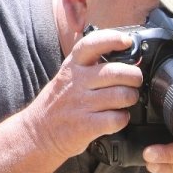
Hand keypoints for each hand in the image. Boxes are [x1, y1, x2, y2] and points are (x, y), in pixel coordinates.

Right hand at [22, 29, 143, 159]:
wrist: (37, 133)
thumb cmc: (58, 104)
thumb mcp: (66, 77)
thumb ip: (88, 66)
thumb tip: (122, 57)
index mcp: (72, 67)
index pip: (92, 44)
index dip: (113, 39)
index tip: (127, 41)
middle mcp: (76, 82)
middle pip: (115, 72)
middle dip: (134, 76)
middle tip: (135, 81)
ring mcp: (80, 104)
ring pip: (120, 95)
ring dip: (131, 98)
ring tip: (127, 100)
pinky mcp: (85, 126)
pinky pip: (116, 119)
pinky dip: (123, 118)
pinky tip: (118, 117)